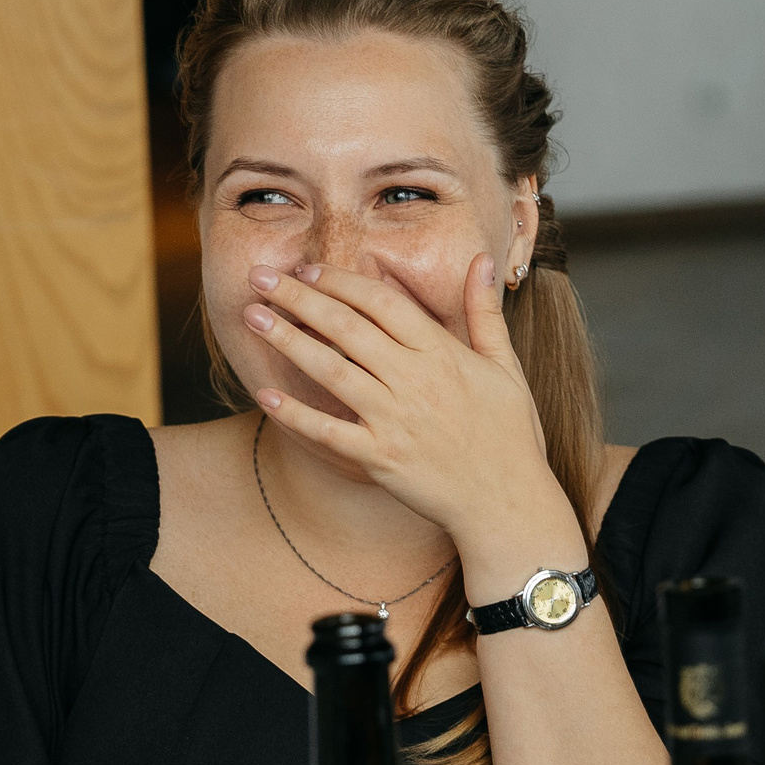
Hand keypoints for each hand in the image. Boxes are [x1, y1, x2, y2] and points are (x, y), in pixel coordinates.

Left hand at [242, 255, 573, 564]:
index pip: (381, 302)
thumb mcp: (506, 367)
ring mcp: (394, 420)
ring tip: (252, 317)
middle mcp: (414, 381)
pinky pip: (327, 431)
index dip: (340, 282)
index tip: (309, 269)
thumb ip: (485, 312)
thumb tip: (481, 260)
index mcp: (442, 353)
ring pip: (329, 370)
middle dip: (298, 297)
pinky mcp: (380, 458)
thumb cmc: (511, 435)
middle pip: (345, 327)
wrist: (508, 503)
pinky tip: (266, 394)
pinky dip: (295, 413)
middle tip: (262, 277)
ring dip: (286, 340)